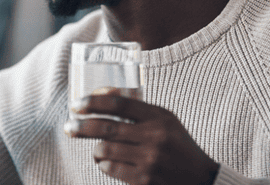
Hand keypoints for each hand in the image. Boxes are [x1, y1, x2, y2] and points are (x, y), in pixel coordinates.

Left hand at [65, 88, 218, 184]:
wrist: (201, 179)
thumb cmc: (177, 145)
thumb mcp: (164, 120)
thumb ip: (137, 109)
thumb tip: (99, 94)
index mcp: (159, 117)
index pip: (119, 104)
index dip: (93, 102)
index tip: (77, 105)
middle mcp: (155, 137)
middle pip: (106, 127)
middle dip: (81, 127)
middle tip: (68, 127)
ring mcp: (149, 160)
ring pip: (104, 149)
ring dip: (96, 150)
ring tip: (98, 150)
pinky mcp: (144, 180)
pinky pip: (110, 168)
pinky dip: (105, 164)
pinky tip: (109, 162)